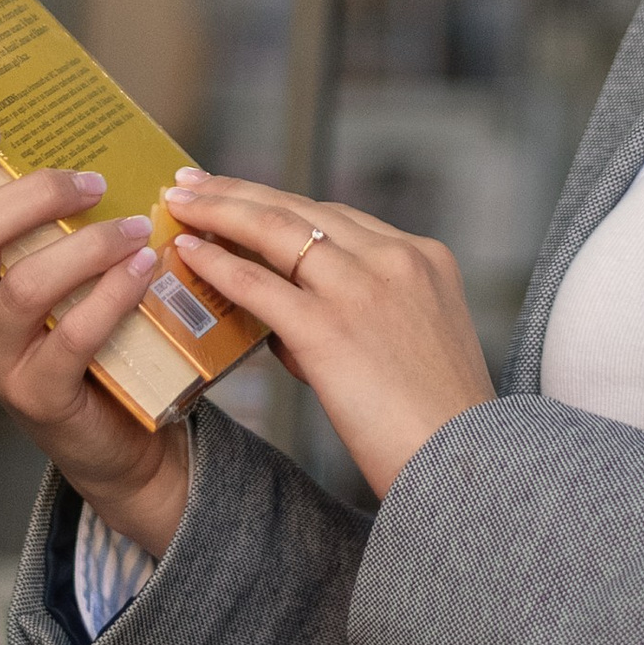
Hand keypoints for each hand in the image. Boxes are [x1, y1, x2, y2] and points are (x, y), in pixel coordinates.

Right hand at [0, 129, 191, 555]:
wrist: (114, 427)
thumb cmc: (81, 321)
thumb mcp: (48, 260)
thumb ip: (42, 212)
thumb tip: (78, 130)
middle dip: (35, 196)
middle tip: (92, 183)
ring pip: (23, 286)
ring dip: (88, 246)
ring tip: (135, 229)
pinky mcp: (33, 397)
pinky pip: (70, 337)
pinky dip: (112, 295)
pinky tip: (143, 269)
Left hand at [164, 176, 491, 499]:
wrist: (464, 464)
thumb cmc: (437, 423)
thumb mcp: (417, 342)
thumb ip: (359, 316)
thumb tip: (285, 324)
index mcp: (423, 257)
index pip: (336, 217)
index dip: (280, 202)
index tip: (243, 192)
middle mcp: (395, 259)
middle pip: (301, 208)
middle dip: (240, 190)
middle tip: (192, 179)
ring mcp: (361, 289)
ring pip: (274, 229)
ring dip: (218, 210)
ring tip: (179, 202)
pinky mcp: (328, 329)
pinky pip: (258, 284)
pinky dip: (218, 263)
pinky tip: (189, 251)